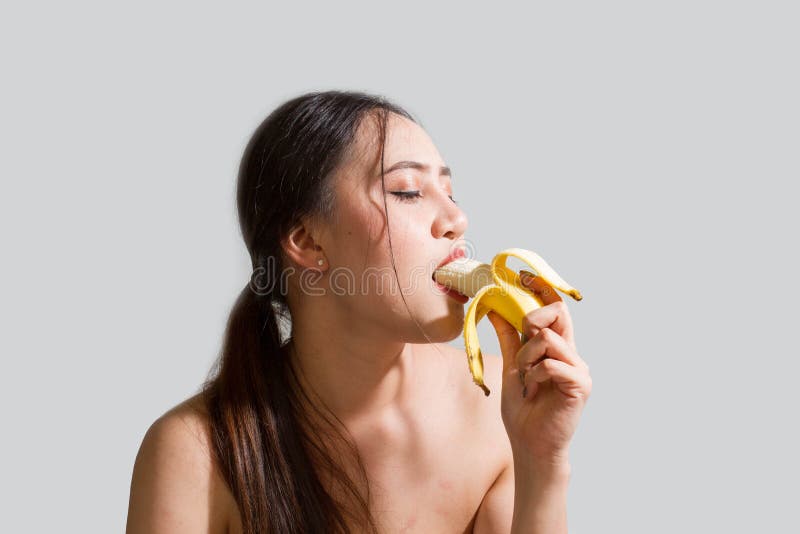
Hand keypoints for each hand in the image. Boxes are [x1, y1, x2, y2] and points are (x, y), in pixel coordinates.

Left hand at [487, 271, 591, 463]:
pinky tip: (534, 391)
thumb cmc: (524, 409)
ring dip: (527, 357)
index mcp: (556, 346)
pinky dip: (535, 375)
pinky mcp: (580, 385)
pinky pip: (552, 364)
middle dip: (532, 320)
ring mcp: (578, 368)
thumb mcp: (511, 366)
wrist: (530, 444)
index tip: (522, 275)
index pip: (555, 308)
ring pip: (548, 338)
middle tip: (521, 346)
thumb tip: (494, 307)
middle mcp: (571, 353)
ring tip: (526, 379)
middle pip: (557, 312)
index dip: (541, 289)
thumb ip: (508, 338)